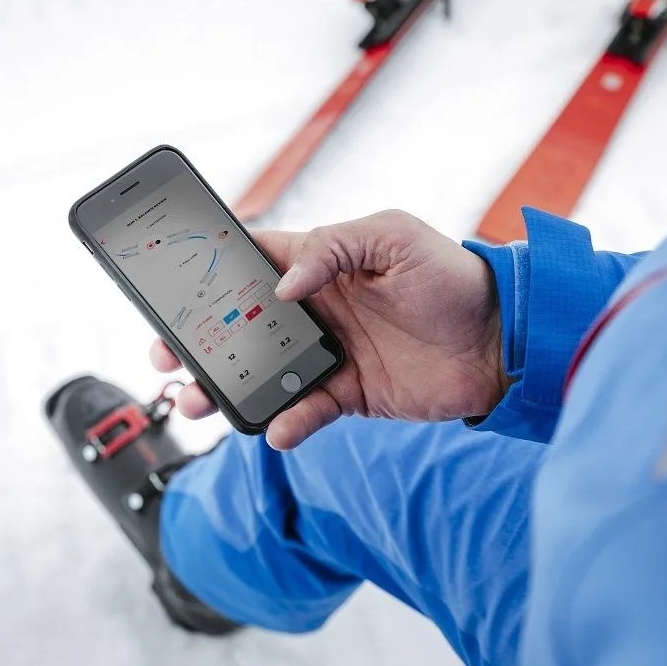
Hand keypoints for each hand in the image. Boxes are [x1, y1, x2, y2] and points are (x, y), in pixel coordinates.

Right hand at [150, 210, 507, 448]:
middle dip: (198, 339)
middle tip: (165, 354)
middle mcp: (314, 309)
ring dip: (225, 387)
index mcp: (319, 264)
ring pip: (260, 372)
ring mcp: (328, 354)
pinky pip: (305, 411)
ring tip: (195, 401)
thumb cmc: (452, 276)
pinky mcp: (349, 394)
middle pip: (239, 324)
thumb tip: (282, 288)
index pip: (250, 263)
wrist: (501, 341)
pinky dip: (287, 422)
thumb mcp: (394, 237)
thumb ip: (334, 248)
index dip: (208, 274)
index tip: (169, 289)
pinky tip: (276, 428)